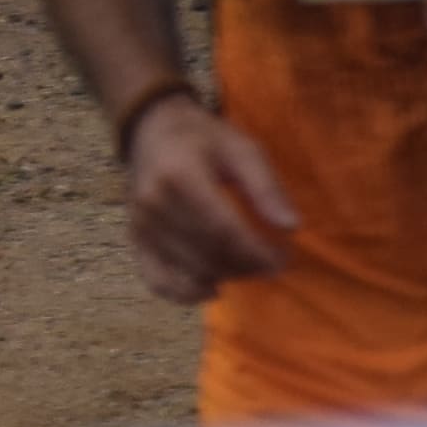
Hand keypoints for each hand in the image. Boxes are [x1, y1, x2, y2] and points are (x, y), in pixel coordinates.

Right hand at [114, 88, 301, 304]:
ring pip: (189, 270)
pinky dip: (186, 294)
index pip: (223, 229)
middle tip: (271, 264)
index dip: (255, 252)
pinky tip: (212, 288)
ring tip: (247, 267)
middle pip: (207, 254)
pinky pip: (158, 281)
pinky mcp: (134, 241)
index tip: (282, 260)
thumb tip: (291, 227)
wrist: (151, 132)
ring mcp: (140, 227)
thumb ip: (266, 186)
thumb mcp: (241, 148)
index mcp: (180, 177)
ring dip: (225, 277)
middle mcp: (154, 206)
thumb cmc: (203, 139)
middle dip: (246, 266)